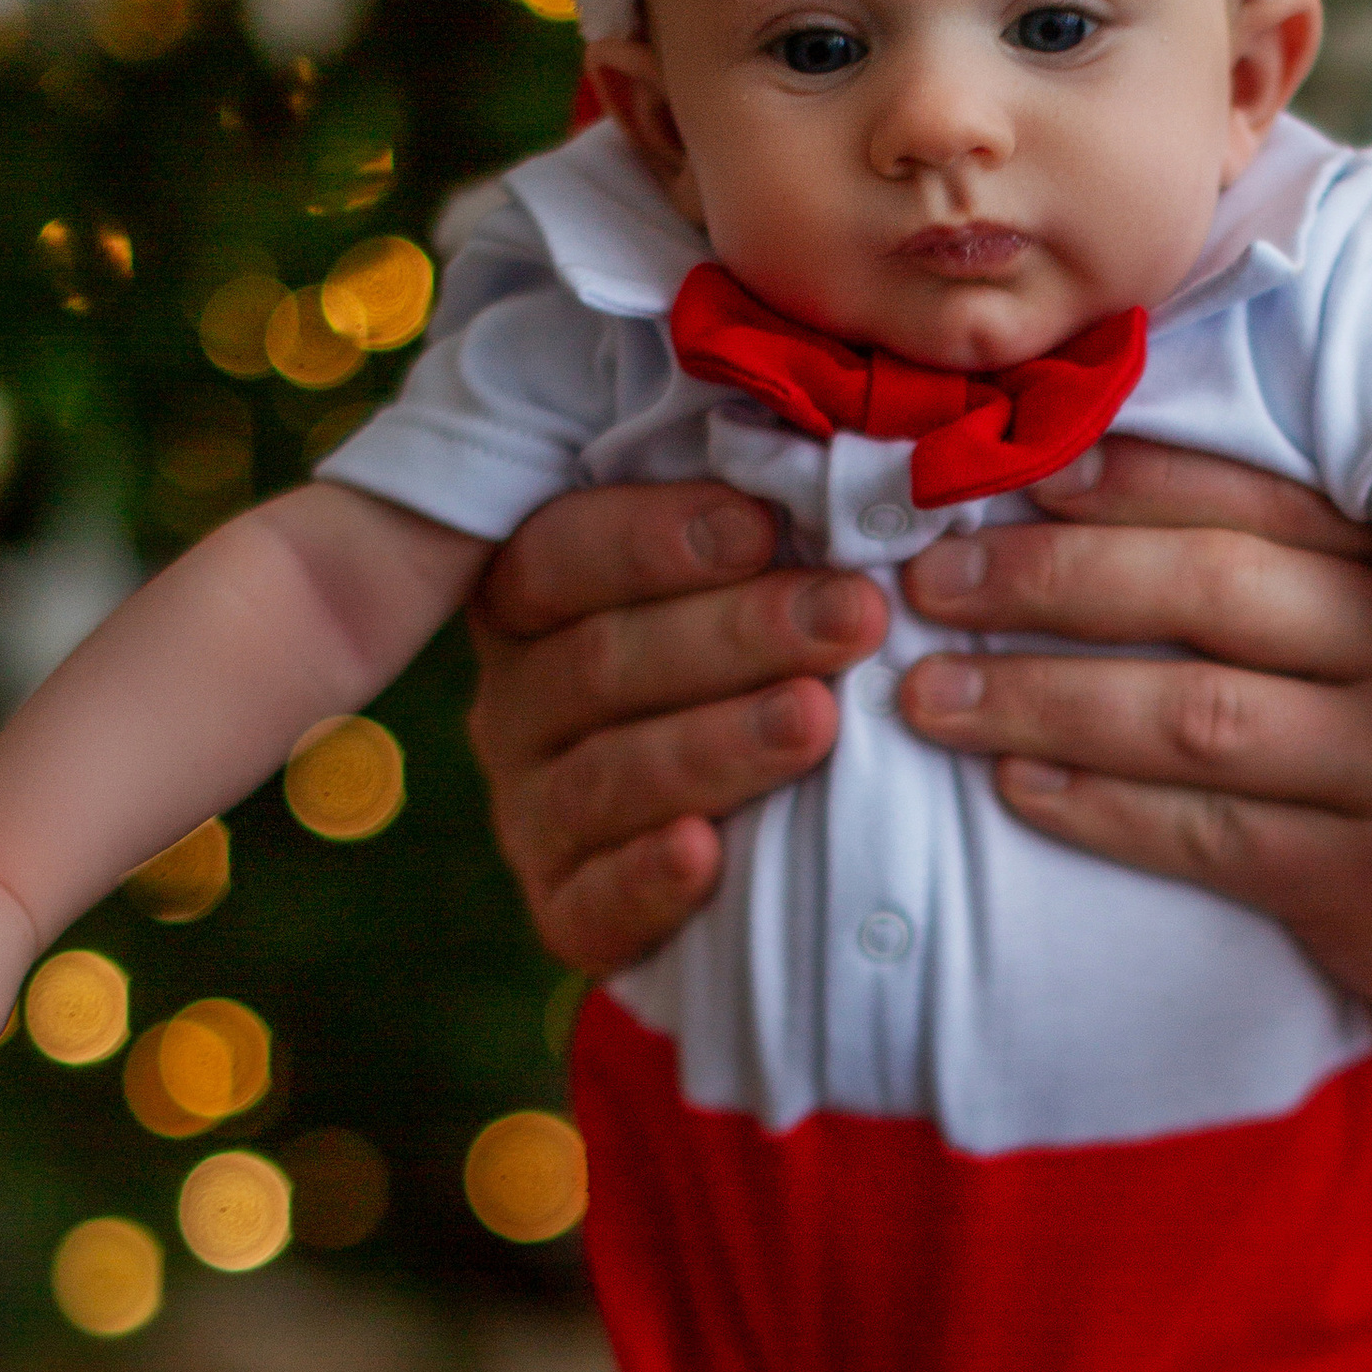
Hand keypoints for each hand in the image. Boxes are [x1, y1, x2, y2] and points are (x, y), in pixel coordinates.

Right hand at [467, 479, 882, 974]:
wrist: (767, 858)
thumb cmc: (764, 674)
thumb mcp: (748, 585)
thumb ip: (761, 533)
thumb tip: (836, 458)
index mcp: (538, 605)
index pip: (560, 554)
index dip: (654, 539)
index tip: (763, 526)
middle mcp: (518, 706)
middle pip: (601, 662)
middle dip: (735, 636)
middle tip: (852, 617)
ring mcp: (534, 813)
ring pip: (606, 776)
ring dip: (716, 745)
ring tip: (817, 720)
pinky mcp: (564, 913)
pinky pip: (593, 903)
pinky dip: (648, 881)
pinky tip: (706, 857)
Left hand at [895, 446, 1371, 1128]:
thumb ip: (1314, 581)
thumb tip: (1103, 492)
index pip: (1256, 494)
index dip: (1119, 476)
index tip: (997, 467)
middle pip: (1211, 587)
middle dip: (1050, 576)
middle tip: (926, 576)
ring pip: (1194, 714)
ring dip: (1043, 698)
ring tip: (929, 692)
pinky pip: (1207, 836)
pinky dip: (1099, 809)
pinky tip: (1014, 788)